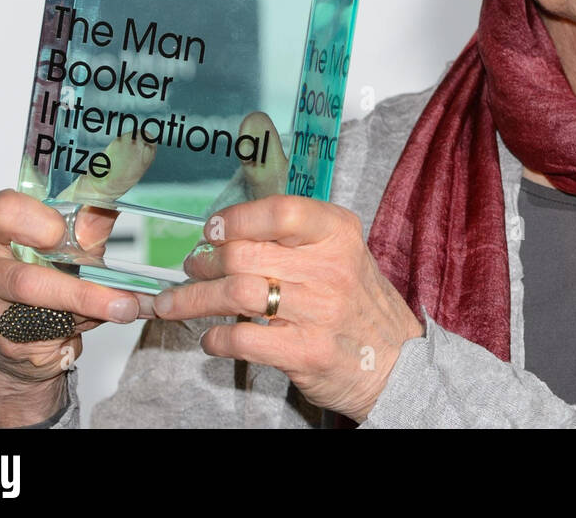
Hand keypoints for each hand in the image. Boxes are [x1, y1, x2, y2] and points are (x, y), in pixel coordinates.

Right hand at [0, 136, 155, 424]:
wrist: (19, 322)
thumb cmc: (47, 263)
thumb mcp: (70, 232)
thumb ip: (93, 214)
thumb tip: (138, 178)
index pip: (6, 208)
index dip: (38, 219)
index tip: (71, 229)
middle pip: (20, 273)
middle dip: (78, 284)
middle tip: (123, 292)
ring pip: (35, 310)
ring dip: (90, 309)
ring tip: (129, 309)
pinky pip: (40, 334)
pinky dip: (80, 327)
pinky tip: (110, 319)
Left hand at [152, 114, 423, 422]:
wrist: (397, 363)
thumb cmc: (358, 304)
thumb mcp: (342, 254)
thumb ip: (294, 239)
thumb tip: (228, 233)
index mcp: (339, 234)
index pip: (281, 211)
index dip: (237, 219)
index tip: (213, 230)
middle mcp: (331, 268)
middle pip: (245, 254)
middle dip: (205, 262)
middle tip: (193, 267)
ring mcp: (319, 312)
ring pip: (235, 294)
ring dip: (193, 299)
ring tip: (177, 302)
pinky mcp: (306, 352)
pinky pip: (242, 339)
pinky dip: (215, 339)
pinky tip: (212, 338)